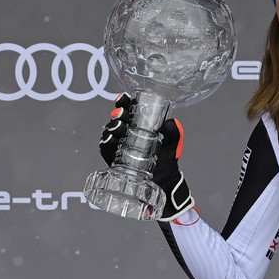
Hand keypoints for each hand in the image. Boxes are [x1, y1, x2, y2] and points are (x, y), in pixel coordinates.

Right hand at [98, 93, 193, 219]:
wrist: (164, 180)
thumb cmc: (166, 158)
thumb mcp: (172, 143)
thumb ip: (173, 132)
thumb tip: (172, 123)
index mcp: (138, 124)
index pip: (128, 108)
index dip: (123, 102)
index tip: (123, 98)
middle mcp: (126, 132)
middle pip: (116, 118)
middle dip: (117, 114)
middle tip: (122, 114)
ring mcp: (119, 145)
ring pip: (109, 132)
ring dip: (112, 127)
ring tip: (118, 127)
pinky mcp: (114, 158)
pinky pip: (105, 149)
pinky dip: (106, 143)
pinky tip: (109, 140)